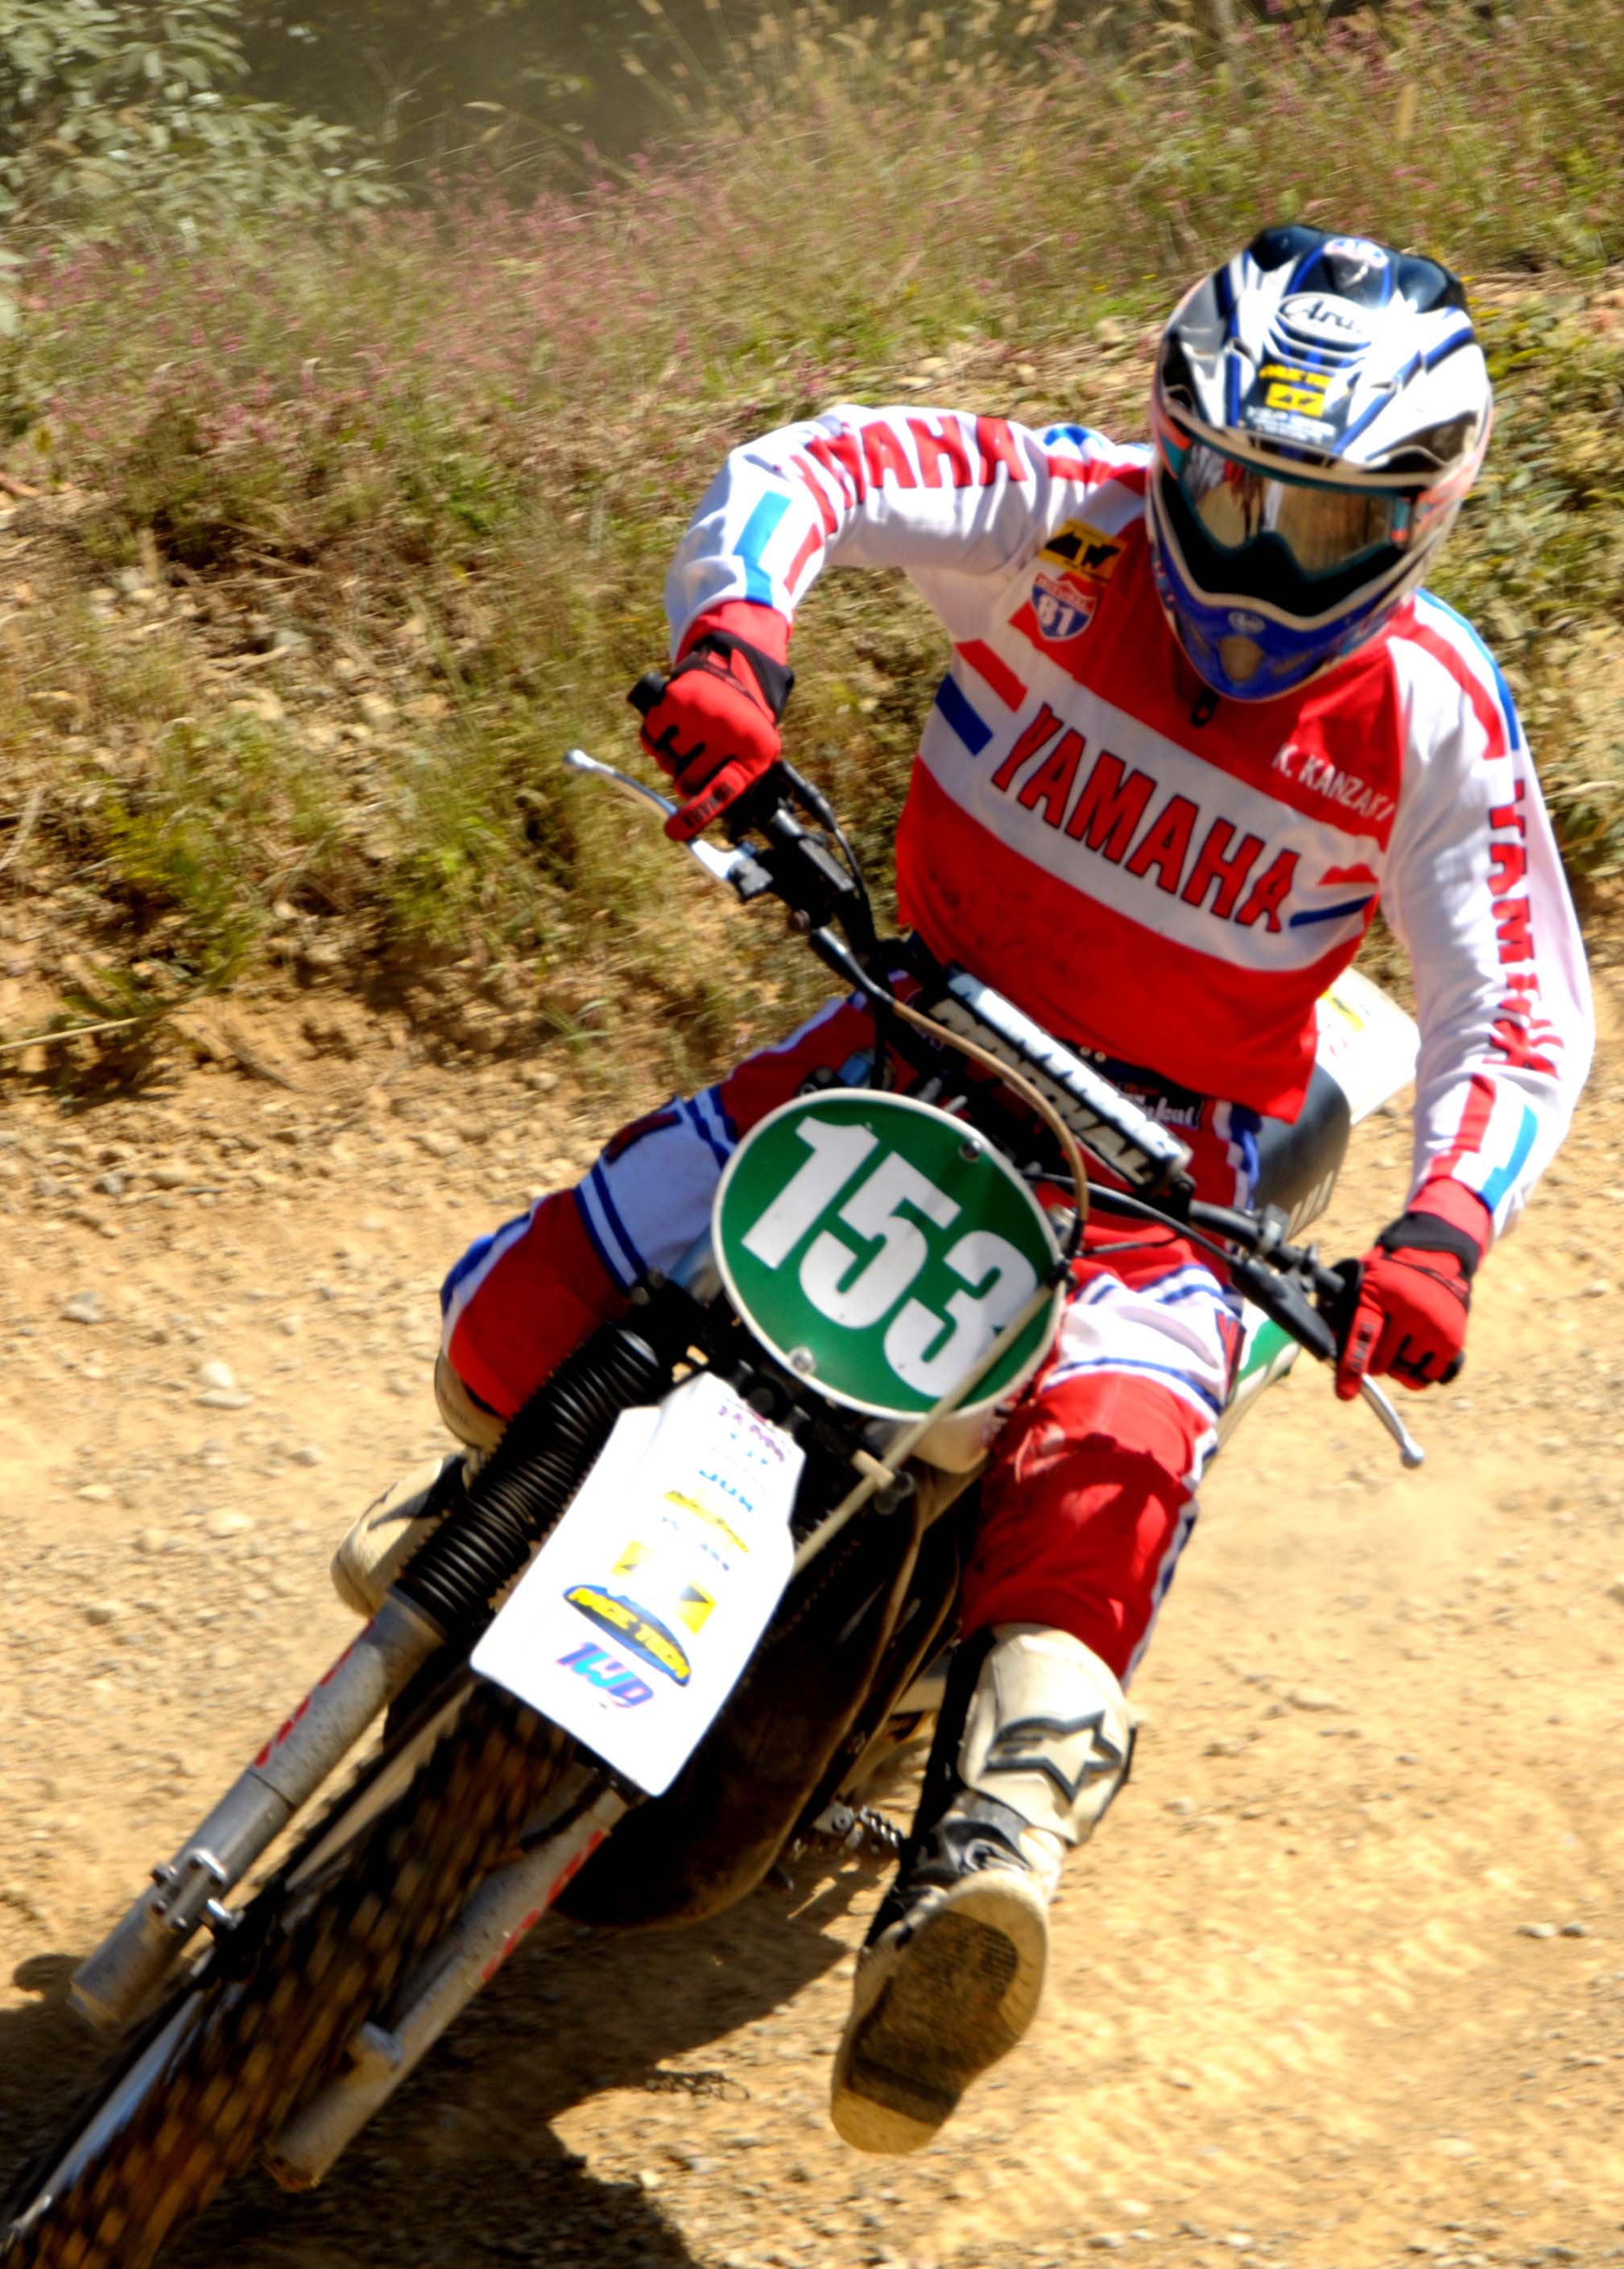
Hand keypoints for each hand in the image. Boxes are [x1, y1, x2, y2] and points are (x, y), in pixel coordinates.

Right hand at [635, 608, 792, 842]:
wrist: (738, 667)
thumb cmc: (745, 722)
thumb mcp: (755, 753)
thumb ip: (736, 785)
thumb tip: (701, 821)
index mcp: (753, 750)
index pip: (721, 792)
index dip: (696, 816)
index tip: (674, 832)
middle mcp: (727, 731)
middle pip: (687, 781)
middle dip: (686, 779)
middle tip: (697, 760)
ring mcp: (700, 713)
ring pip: (667, 760)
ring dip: (671, 757)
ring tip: (690, 737)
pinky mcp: (676, 698)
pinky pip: (651, 738)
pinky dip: (655, 738)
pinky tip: (671, 726)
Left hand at [1334, 1210, 1480, 1400]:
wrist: (1437, 1259)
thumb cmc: (1389, 1274)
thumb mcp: (1361, 1282)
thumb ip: (1343, 1311)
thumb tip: (1329, 1347)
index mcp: (1380, 1293)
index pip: (1364, 1335)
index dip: (1352, 1366)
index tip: (1345, 1393)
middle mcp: (1411, 1311)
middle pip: (1383, 1361)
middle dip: (1375, 1360)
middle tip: (1380, 1341)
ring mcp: (1434, 1327)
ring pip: (1405, 1372)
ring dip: (1397, 1366)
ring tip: (1400, 1342)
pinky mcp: (1452, 1340)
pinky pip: (1429, 1376)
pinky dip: (1418, 1372)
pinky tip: (1416, 1351)